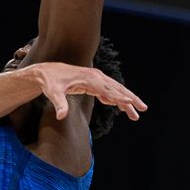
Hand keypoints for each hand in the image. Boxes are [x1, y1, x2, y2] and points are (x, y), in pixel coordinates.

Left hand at [28, 61, 145, 120]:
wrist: (45, 73)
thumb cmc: (50, 82)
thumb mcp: (53, 93)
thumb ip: (59, 104)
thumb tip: (61, 116)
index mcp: (88, 79)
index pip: (107, 89)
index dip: (118, 97)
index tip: (130, 103)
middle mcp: (95, 77)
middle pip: (116, 88)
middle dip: (131, 99)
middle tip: (143, 109)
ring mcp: (95, 79)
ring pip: (115, 90)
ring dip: (126, 101)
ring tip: (136, 115)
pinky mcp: (93, 83)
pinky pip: (108, 91)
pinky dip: (116, 99)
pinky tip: (121, 107)